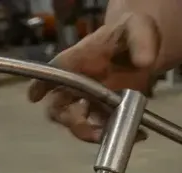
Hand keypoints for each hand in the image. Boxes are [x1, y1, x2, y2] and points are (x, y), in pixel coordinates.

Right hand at [27, 12, 158, 142]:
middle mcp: (78, 83)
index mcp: (78, 59)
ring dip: (94, 133)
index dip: (40, 85)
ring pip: (80, 123)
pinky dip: (120, 136)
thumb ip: (141, 41)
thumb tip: (144, 61)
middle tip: (90, 129)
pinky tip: (140, 133)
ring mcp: (90, 100)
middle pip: (59, 108)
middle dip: (71, 122)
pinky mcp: (106, 112)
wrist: (146, 46)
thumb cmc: (133, 31)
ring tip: (121, 132)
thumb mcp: (139, 28)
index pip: (54, 72)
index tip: (34, 97)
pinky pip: (105, 130)